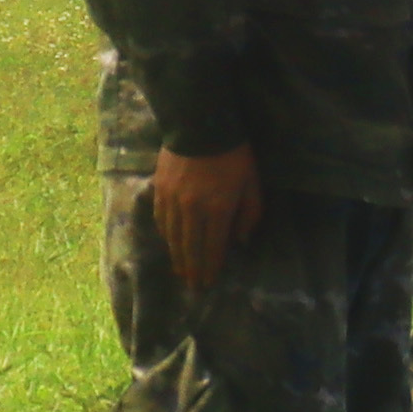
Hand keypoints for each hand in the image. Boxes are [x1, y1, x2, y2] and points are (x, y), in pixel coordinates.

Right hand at [143, 143, 263, 294]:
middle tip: (193, 286)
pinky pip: (161, 220)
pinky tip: (169, 242)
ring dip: (177, 256)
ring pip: (173, 237)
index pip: (212, 248)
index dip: (210, 268)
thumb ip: (250, 214)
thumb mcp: (252, 184)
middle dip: (192, 269)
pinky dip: (166, 235)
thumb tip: (240, 241)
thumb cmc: (234, 155)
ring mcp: (173, 201)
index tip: (208, 283)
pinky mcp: (160, 190)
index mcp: (218, 210)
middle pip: (190, 247)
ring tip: (181, 270)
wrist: (200, 125)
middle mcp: (192, 211)